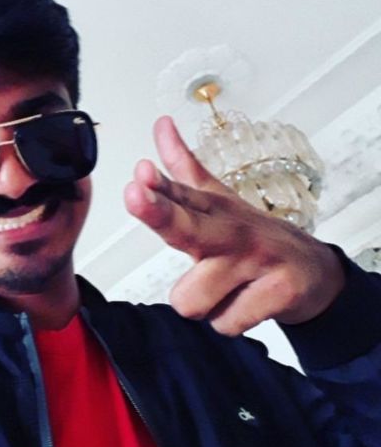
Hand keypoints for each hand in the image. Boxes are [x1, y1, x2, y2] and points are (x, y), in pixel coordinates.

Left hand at [123, 116, 344, 335]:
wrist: (313, 271)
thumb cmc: (250, 238)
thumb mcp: (216, 202)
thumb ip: (181, 168)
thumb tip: (160, 124)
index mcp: (213, 208)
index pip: (179, 192)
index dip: (156, 185)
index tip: (138, 173)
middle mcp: (231, 229)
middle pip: (186, 226)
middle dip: (158, 213)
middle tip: (134, 194)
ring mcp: (257, 259)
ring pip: (193, 299)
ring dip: (204, 304)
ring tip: (226, 288)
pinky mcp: (279, 291)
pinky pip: (224, 322)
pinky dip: (230, 320)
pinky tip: (249, 302)